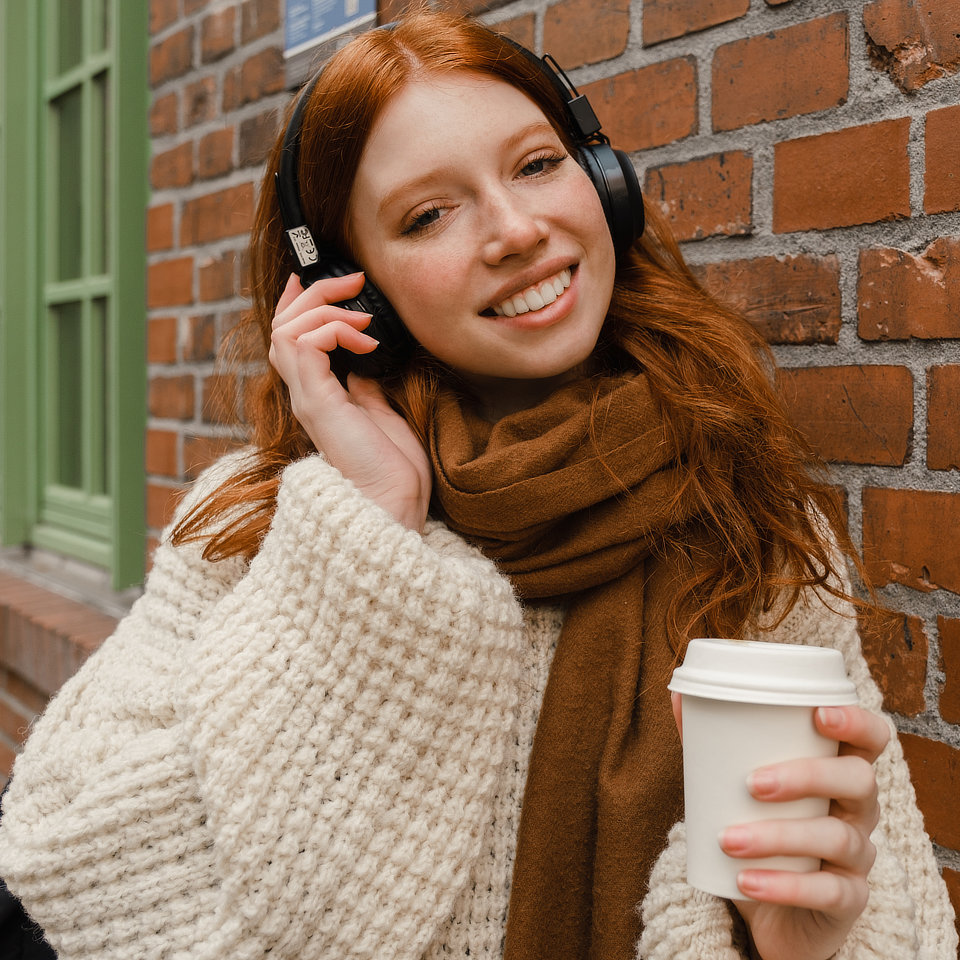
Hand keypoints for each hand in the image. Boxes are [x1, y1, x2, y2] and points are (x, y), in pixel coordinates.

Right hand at [269, 273, 430, 530]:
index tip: (320, 278)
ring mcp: (308, 399)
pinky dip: (333, 330)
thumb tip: (364, 367)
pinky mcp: (317, 402)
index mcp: (318, 397)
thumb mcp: (380, 417)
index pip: (290, 340)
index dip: (297, 304)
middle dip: (312, 294)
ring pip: (287, 330)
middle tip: (350, 280)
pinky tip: (364, 340)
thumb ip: (365, 390)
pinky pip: (306, 345)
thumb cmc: (392, 472)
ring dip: (325, 310)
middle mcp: (305, 395)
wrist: (393, 506)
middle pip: (282, 327)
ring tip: (362, 317)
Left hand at [672, 693, 888, 959]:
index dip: (856, 721)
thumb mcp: (740, 787)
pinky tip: (746, 882)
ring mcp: (859, 857)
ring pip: (837, 838)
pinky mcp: (849, 901)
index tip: (818, 714)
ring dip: (778, 835)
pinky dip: (784, 886)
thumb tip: (678, 696)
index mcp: (839, 771)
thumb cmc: (761, 827)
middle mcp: (859, 810)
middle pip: (859, 781)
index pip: (871, 738)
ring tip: (729, 840)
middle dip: (806, 776)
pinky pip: (829, 892)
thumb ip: (715, 744)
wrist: (774, 911)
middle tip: (752, 783)